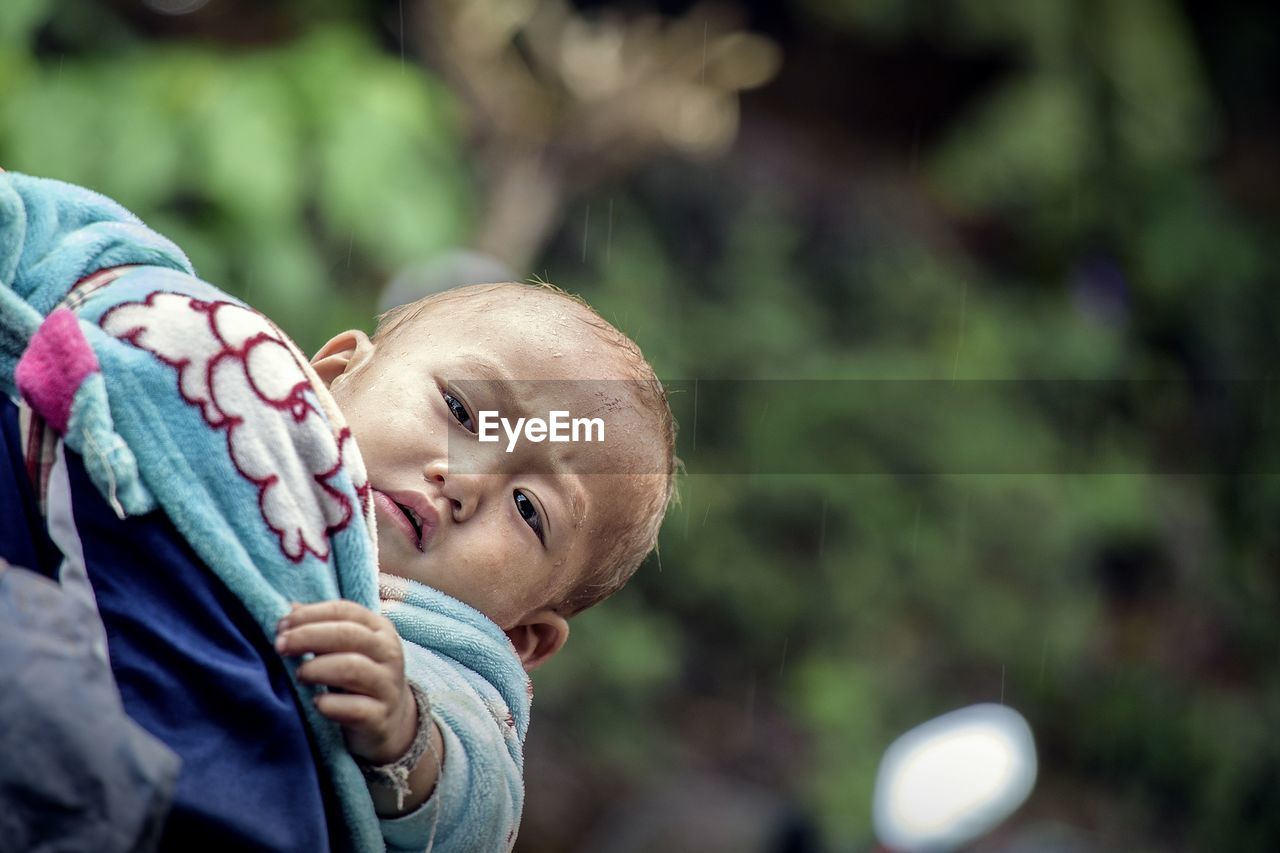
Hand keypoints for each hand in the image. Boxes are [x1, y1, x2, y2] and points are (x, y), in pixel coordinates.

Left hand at [275, 600, 416, 764]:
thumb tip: (290, 609)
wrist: (388, 721)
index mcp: (379, 629)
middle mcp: (388, 653)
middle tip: (280, 647)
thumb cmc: (357, 677)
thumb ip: (320, 628)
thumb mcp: (344, 649)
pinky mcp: (380, 717)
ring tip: (299, 675)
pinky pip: (354, 708)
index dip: (310, 614)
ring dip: (316, 669)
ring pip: (352, 668)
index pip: (344, 610)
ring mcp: (387, 685)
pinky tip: (316, 703)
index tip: (282, 626)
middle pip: (347, 635)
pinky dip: (329, 704)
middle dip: (307, 637)